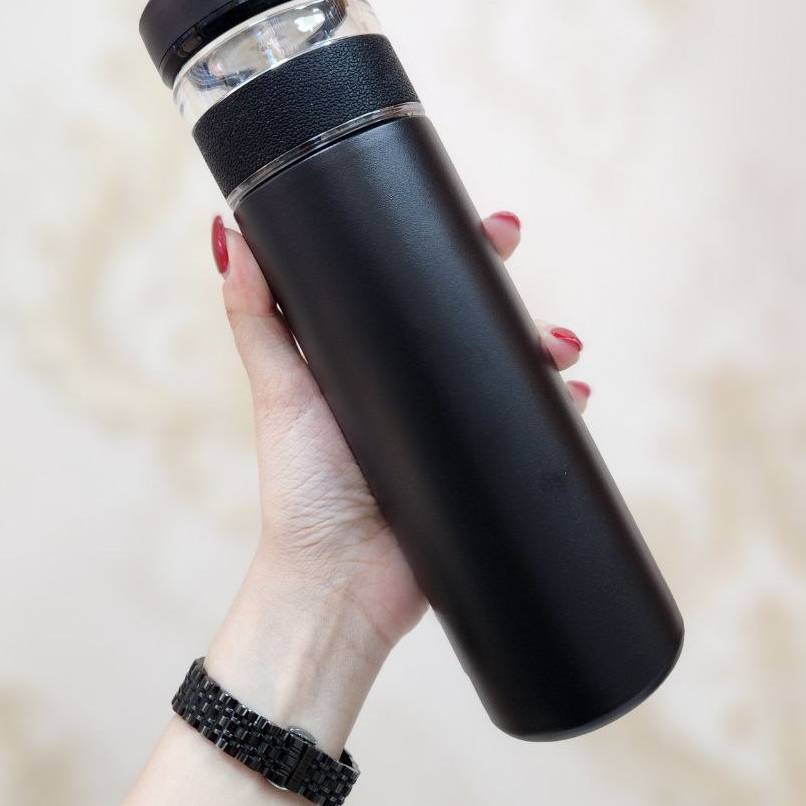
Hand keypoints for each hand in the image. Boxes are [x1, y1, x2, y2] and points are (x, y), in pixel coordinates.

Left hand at [211, 209, 590, 669]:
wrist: (341, 584)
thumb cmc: (300, 492)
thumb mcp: (280, 392)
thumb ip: (256, 319)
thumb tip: (230, 235)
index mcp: (370, 358)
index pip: (415, 287)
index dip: (447, 249)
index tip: (471, 221)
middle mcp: (417, 384)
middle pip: (473, 318)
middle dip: (503, 282)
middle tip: (513, 245)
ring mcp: (455, 424)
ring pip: (510, 366)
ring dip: (543, 341)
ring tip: (556, 345)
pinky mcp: (485, 463)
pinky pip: (534, 426)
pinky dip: (561, 406)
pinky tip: (575, 395)